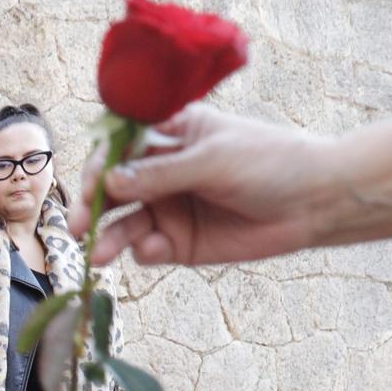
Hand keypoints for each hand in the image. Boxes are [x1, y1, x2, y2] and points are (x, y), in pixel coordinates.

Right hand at [68, 104, 334, 265]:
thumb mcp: (213, 160)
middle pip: (112, 189)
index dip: (100, 166)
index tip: (92, 185)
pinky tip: (157, 249)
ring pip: (123, 223)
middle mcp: (161, 172)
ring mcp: (168, 208)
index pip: (120, 148)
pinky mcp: (178, 242)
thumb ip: (161, 174)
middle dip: (93, 208)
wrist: (313, 202)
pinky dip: (144, 251)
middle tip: (78, 227)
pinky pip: (146, 248)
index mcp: (170, 136)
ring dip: (109, 237)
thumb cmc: (270, 163)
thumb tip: (110, 183)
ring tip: (100, 254)